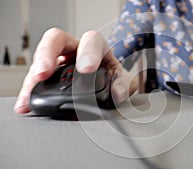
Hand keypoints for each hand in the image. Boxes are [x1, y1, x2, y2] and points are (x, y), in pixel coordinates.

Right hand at [14, 28, 137, 113]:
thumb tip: (118, 93)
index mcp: (97, 47)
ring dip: (34, 76)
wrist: (110, 86)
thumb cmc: (115, 78)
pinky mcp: (51, 77)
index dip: (87, 52)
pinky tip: (25, 104)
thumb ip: (124, 85)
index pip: (91, 40)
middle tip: (44, 72)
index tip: (86, 69)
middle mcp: (75, 50)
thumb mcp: (125, 81)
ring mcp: (60, 62)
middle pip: (56, 40)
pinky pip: (37, 80)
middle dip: (48, 54)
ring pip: (42, 60)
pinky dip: (30, 92)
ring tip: (29, 94)